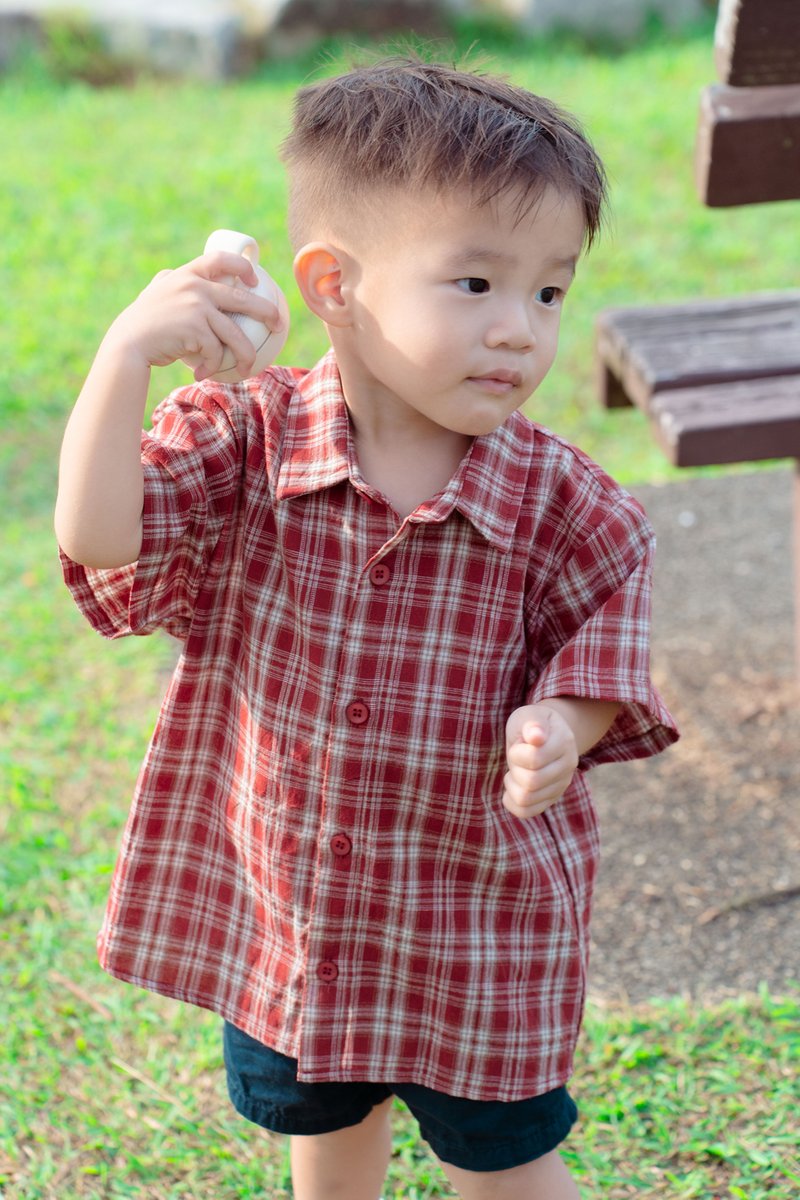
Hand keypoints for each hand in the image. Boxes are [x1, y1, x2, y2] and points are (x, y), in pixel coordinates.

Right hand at [105, 250, 285, 380]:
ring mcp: (196, 307)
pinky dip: (212, 366)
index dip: (242, 267)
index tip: (254, 280)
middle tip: (278, 325)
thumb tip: (184, 276)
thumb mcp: (156, 293)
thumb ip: (171, 283)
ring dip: (245, 356)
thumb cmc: (142, 323)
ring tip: (245, 369)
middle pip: (244, 299)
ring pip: (235, 335)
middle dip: (267, 313)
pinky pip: (216, 351)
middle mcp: (195, 287)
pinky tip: (202, 374)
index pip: (221, 259)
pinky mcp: (195, 329)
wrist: (127, 344)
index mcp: (187, 274)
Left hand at [502, 704, 578, 819]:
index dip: (516, 753)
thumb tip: (536, 736)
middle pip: (531, 782)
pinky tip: (513, 785)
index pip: (534, 759)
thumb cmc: (531, 724)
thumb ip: (532, 723)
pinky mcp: (551, 799)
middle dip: (514, 768)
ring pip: (526, 799)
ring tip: (515, 770)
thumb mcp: (529, 715)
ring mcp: (561, 785)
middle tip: (515, 758)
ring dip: (512, 784)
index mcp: (564, 742)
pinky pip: (526, 812)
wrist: (544, 734)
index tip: (518, 744)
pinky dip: (511, 801)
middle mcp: (568, 766)